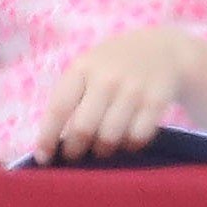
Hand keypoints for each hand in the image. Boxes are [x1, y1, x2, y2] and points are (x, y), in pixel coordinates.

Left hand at [36, 26, 195, 159]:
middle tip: (74, 156)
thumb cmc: (113, 66)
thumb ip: (71, 97)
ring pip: (110, 137)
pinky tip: (125, 141)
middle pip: (84, 128)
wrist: (163, 49)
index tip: (42, 157)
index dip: (47, 136)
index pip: (59, 108)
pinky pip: (137, 137)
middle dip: (75, 149)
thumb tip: (51, 139)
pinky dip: (128, 146)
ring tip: (100, 149)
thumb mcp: (87, 68)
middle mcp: (107, 78)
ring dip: (102, 150)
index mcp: (82, 69)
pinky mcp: (157, 101)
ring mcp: (134, 90)